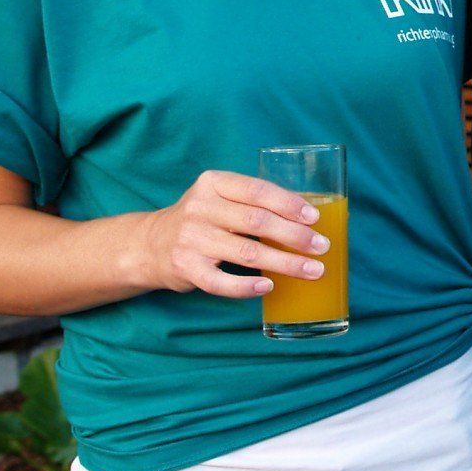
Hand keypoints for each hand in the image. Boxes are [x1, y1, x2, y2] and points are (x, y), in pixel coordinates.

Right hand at [132, 171, 327, 297]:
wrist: (150, 244)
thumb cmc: (202, 219)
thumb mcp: (220, 197)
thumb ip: (253, 201)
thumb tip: (309, 215)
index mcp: (213, 183)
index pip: (257, 190)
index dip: (289, 204)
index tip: (315, 218)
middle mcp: (200, 208)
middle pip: (256, 222)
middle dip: (295, 236)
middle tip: (321, 247)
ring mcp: (191, 239)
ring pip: (247, 254)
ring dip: (285, 263)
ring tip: (312, 270)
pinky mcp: (185, 268)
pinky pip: (221, 283)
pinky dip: (247, 287)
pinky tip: (270, 286)